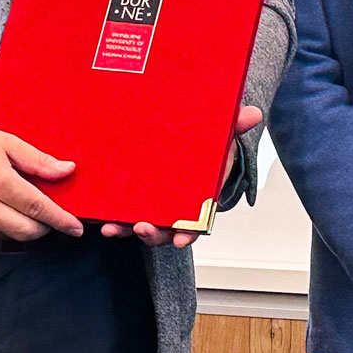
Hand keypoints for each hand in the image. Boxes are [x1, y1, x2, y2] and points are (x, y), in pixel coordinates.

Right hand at [0, 122, 82, 241]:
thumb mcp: (8, 143)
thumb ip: (39, 160)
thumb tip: (67, 170)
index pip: (37, 207)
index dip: (60, 220)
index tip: (75, 227)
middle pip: (24, 230)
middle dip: (44, 228)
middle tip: (52, 218)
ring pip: (7, 236)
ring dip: (22, 228)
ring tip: (23, 209)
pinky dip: (2, 229)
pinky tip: (3, 212)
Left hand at [100, 105, 263, 246]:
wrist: (187, 139)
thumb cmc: (205, 146)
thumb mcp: (221, 136)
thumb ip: (235, 126)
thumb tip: (253, 114)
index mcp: (197, 199)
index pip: (195, 224)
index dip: (188, 234)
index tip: (181, 239)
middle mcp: (173, 208)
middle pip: (164, 231)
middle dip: (152, 234)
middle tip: (142, 227)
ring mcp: (152, 205)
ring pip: (140, 225)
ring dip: (125, 229)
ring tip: (112, 228)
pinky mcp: (133, 197)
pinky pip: (122, 213)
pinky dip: (112, 218)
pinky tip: (99, 218)